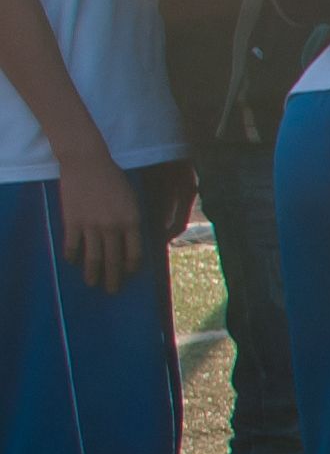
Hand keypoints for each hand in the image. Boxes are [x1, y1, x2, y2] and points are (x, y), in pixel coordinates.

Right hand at [53, 152, 142, 293]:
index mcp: (131, 221)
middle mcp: (112, 227)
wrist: (87, 162)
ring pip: (93, 257)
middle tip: (112, 291)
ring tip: (92, 284)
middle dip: (113, 279)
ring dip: (92, 274)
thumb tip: (133, 242)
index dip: (130, 267)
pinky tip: (72, 262)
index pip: (133, 253)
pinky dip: (72, 256)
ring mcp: (91, 225)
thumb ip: (132, 221)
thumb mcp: (132, 200)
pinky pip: (72, 245)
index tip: (127, 275)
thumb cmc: (113, 179)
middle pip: (114, 260)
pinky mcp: (72, 221)